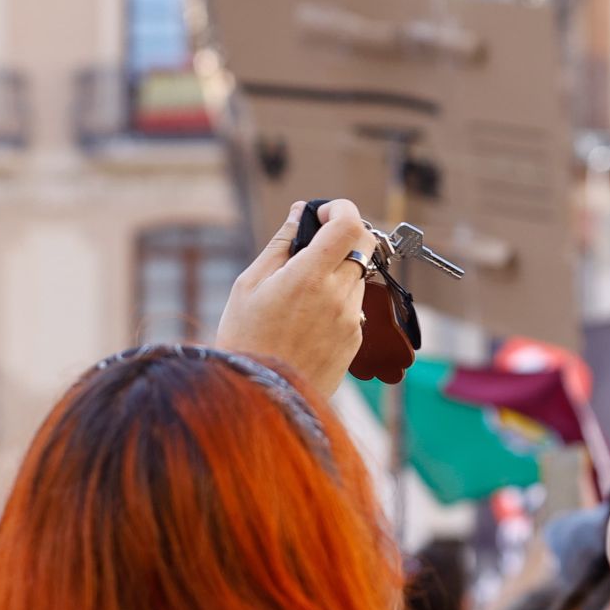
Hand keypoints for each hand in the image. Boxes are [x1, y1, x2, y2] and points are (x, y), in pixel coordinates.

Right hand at [215, 200, 372, 399]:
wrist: (258, 400)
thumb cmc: (244, 341)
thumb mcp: (249, 286)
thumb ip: (280, 245)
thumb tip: (299, 214)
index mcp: (309, 277)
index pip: (349, 223)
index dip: (340, 209)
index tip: (322, 214)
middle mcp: (338, 297)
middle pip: (365, 244)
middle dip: (345, 234)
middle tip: (319, 242)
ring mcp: (351, 321)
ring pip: (360, 275)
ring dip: (340, 269)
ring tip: (305, 289)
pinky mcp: (355, 342)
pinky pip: (355, 305)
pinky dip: (339, 298)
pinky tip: (309, 316)